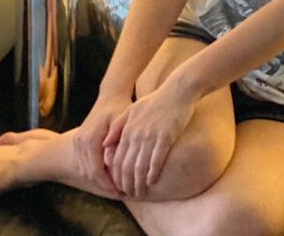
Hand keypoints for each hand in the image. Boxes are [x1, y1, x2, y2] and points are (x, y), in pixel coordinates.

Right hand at [74, 92, 132, 198]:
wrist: (110, 95)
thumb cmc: (119, 107)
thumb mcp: (121, 121)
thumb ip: (117, 140)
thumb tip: (112, 162)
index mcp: (89, 139)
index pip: (96, 170)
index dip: (109, 183)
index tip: (122, 191)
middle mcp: (80, 142)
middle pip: (90, 173)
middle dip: (105, 186)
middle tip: (122, 194)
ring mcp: (77, 143)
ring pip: (87, 171)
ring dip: (101, 182)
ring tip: (118, 189)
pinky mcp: (79, 143)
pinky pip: (86, 164)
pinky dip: (97, 174)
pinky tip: (111, 178)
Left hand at [103, 81, 195, 197]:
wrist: (178, 90)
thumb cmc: (156, 100)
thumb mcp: (132, 109)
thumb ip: (117, 126)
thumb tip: (105, 145)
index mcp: (127, 128)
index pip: (117, 159)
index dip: (116, 175)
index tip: (119, 185)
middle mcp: (136, 134)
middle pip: (126, 166)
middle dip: (126, 183)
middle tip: (129, 194)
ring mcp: (150, 136)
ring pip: (140, 166)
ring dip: (138, 182)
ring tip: (140, 192)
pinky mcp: (165, 137)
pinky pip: (156, 160)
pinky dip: (152, 173)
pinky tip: (152, 181)